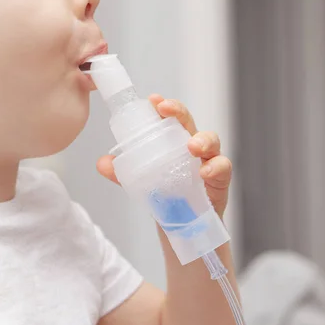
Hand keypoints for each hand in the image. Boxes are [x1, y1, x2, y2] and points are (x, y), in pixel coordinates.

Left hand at [97, 94, 231, 217]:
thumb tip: (102, 163)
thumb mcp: (142, 182)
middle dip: (179, 112)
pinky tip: (204, 172)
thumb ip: (123, 174)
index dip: (163, 106)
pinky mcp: (220, 179)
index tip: (153, 99)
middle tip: (166, 110)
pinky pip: (223, 168)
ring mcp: (208, 160)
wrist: (185, 225)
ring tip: (192, 147)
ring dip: (202, 140)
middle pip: (189, 122)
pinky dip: (215, 168)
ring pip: (211, 141)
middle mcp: (192, 146)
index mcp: (174, 142)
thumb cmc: (167, 194)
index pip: (170, 118)